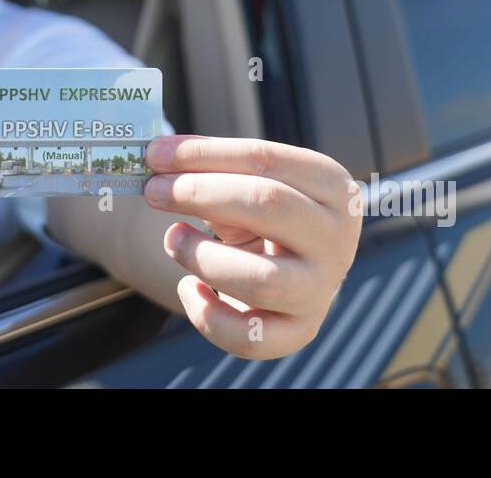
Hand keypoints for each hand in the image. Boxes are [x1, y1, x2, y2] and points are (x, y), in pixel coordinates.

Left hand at [143, 135, 362, 359]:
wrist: (296, 270)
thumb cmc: (265, 217)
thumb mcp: (249, 184)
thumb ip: (211, 167)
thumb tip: (158, 156)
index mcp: (332, 186)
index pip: (263, 159)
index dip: (203, 155)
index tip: (156, 154)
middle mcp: (336, 237)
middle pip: (266, 205)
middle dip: (199, 193)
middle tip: (154, 191)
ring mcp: (322, 289)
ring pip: (260, 277)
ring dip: (201, 256)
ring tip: (172, 238)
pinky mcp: (300, 331)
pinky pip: (250, 336)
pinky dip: (207, 315)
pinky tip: (189, 288)